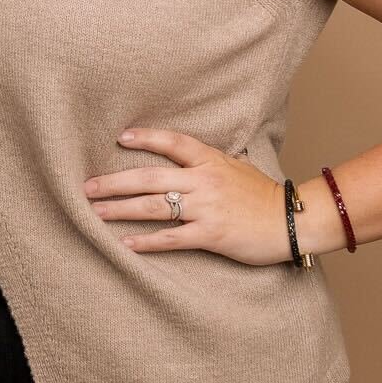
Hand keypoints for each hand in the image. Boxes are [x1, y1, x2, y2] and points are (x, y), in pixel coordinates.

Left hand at [82, 126, 294, 265]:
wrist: (294, 222)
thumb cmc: (265, 197)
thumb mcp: (239, 168)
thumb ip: (212, 162)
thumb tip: (191, 157)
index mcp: (211, 161)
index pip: (173, 142)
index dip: (146, 138)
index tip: (120, 137)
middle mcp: (205, 181)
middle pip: (150, 177)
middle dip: (114, 182)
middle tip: (87, 186)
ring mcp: (207, 208)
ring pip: (154, 206)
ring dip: (121, 210)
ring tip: (95, 213)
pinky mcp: (211, 234)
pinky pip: (172, 238)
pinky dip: (147, 242)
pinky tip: (126, 244)